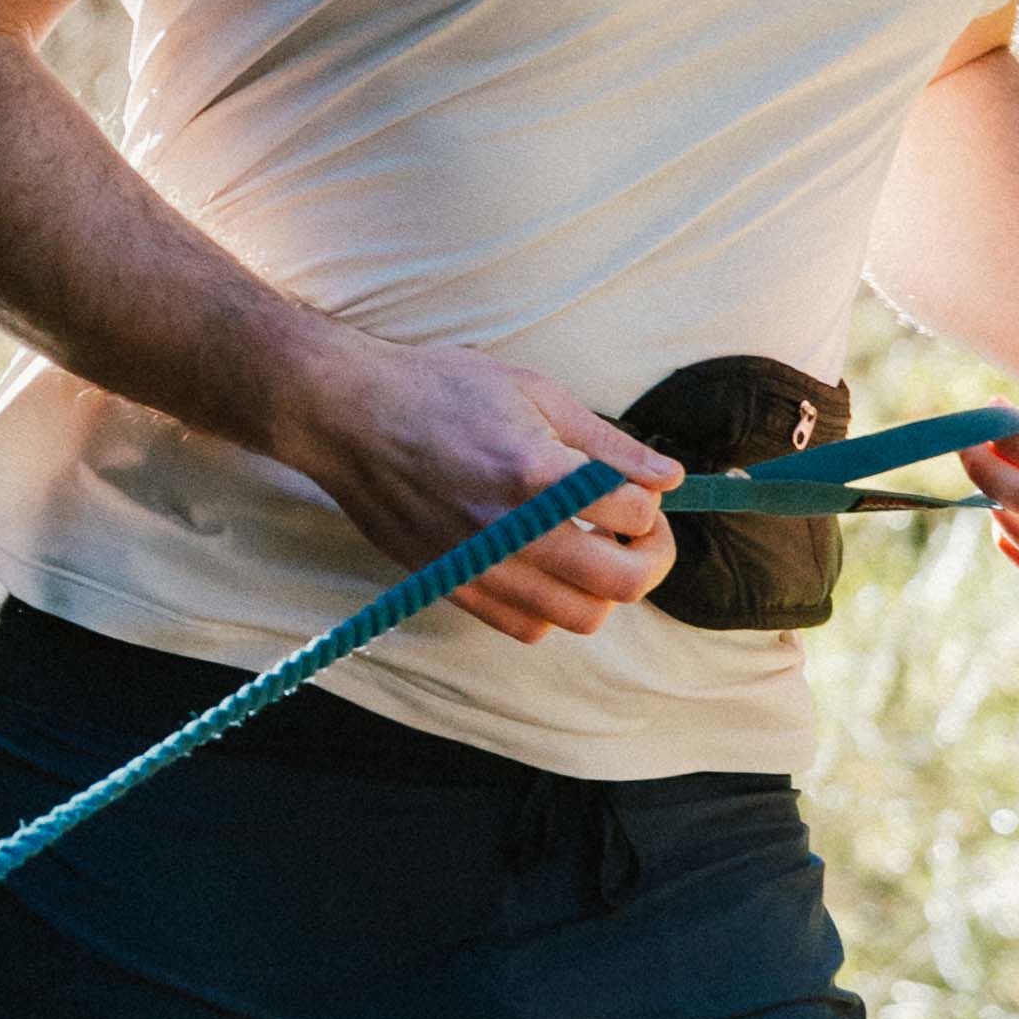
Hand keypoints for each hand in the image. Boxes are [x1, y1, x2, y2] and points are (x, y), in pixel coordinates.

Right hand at [267, 328, 682, 642]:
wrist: (349, 417)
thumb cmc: (439, 390)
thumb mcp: (533, 392)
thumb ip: (607, 443)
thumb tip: (669, 478)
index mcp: (537, 472)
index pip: (637, 512)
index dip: (652, 501)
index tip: (639, 489)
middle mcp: (513, 530)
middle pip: (624, 582)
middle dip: (651, 556)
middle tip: (636, 530)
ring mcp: (481, 566)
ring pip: (583, 616)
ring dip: (603, 587)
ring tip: (590, 548)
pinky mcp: (454, 586)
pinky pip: (529, 628)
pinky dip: (552, 607)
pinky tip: (544, 567)